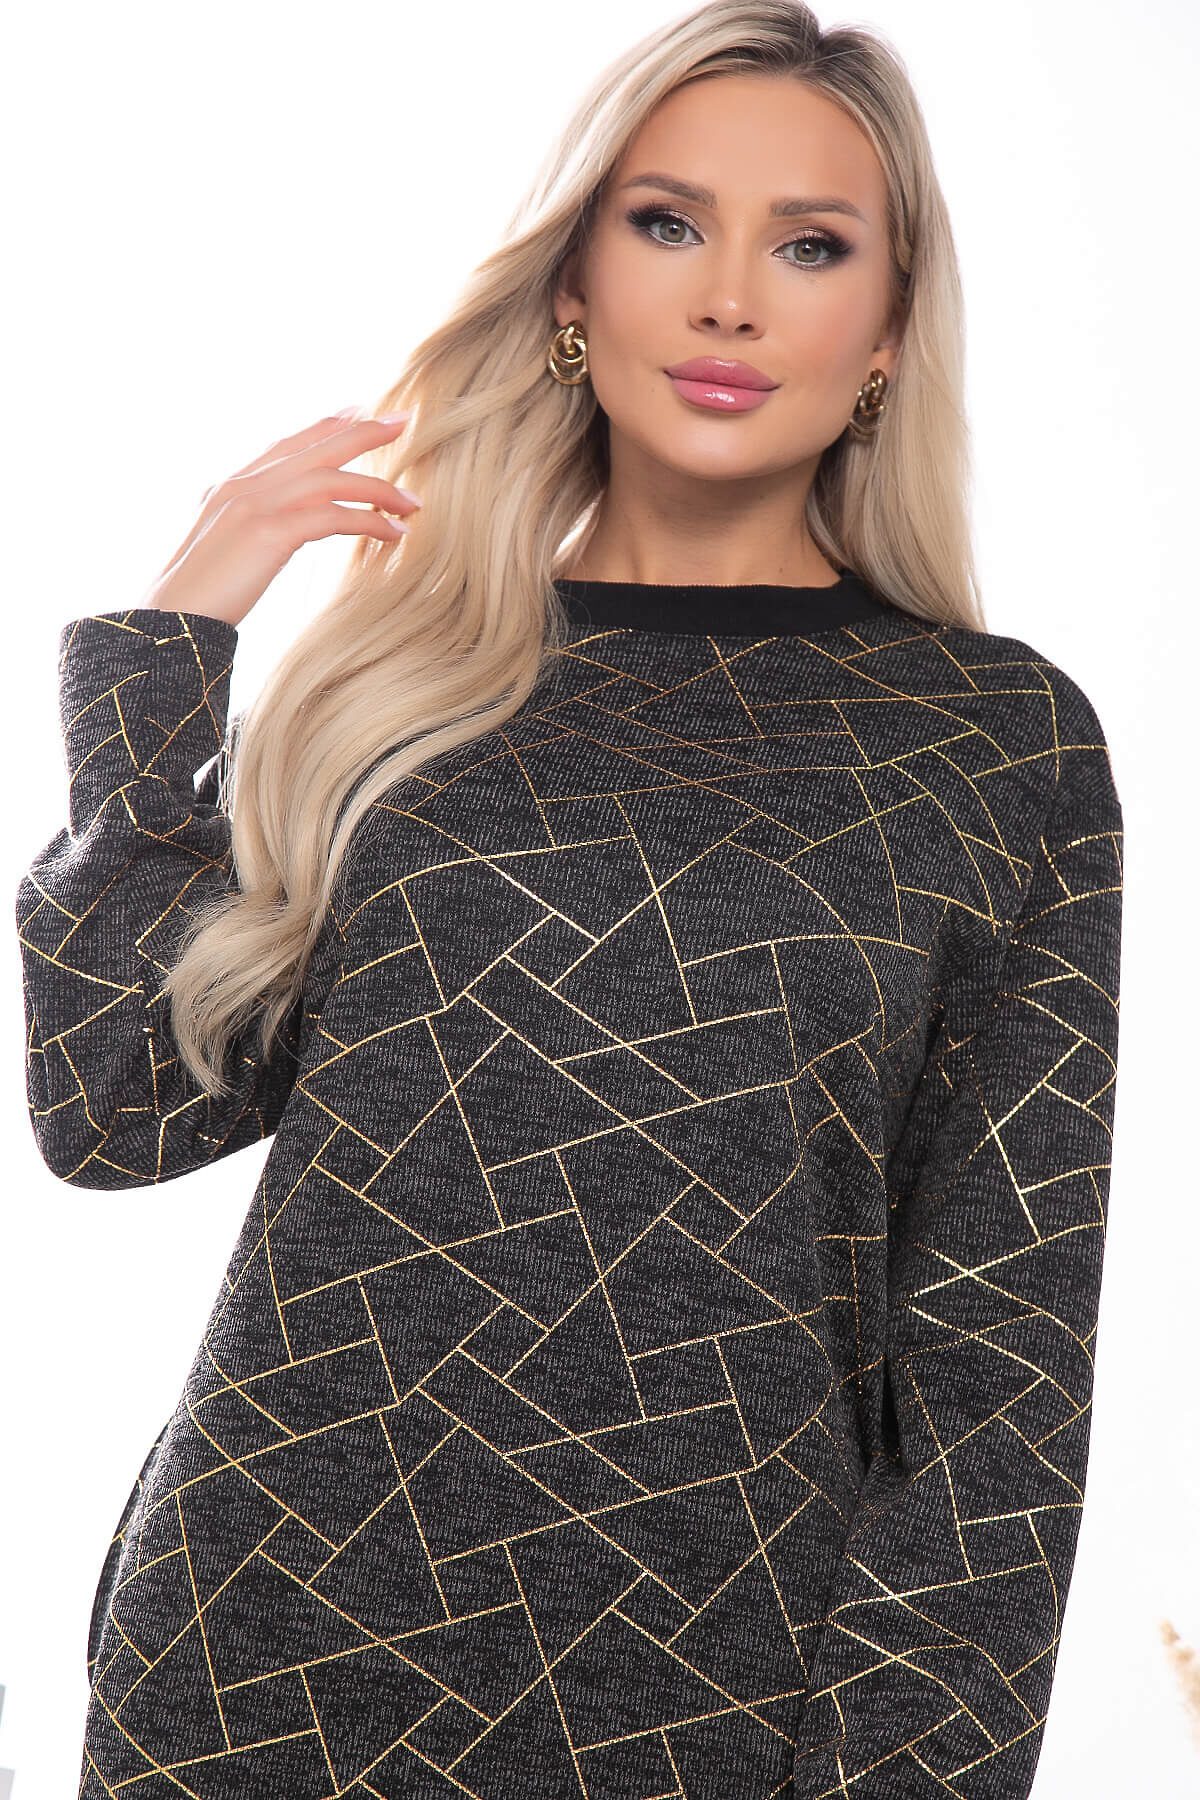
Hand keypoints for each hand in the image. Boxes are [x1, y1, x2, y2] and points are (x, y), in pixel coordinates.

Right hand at [140, 408, 421, 626]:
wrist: (170, 618)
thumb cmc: (197, 595)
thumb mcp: (221, 546)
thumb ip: (246, 525)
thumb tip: (269, 528)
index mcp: (233, 485)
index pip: (287, 443)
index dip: (326, 425)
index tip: (360, 412)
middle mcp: (245, 485)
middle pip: (317, 446)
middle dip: (364, 432)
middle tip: (404, 422)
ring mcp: (256, 505)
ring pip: (332, 480)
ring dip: (379, 490)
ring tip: (414, 503)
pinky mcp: (270, 533)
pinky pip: (333, 517)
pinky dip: (369, 522)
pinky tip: (394, 534)